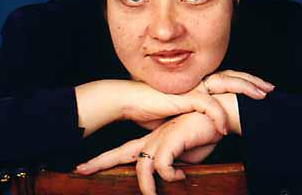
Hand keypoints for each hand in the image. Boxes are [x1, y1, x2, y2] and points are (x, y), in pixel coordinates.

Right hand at [75, 71, 273, 136]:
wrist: (127, 101)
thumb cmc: (149, 109)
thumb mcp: (177, 116)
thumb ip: (193, 119)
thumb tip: (204, 129)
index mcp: (198, 85)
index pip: (226, 79)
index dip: (244, 82)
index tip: (260, 90)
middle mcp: (197, 82)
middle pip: (231, 76)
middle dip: (252, 81)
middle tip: (270, 88)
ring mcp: (191, 87)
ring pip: (224, 84)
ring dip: (244, 89)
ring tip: (262, 97)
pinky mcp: (182, 96)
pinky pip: (206, 104)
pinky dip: (217, 115)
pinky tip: (225, 127)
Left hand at [76, 111, 221, 194]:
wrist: (220, 115)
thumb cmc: (204, 133)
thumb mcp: (186, 155)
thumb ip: (173, 164)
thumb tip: (167, 176)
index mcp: (154, 141)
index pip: (124, 151)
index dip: (106, 159)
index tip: (87, 166)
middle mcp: (153, 139)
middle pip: (121, 152)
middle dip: (100, 161)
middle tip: (81, 169)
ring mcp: (161, 138)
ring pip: (142, 166)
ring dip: (146, 186)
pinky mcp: (171, 139)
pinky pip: (162, 165)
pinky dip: (169, 175)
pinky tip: (180, 174)